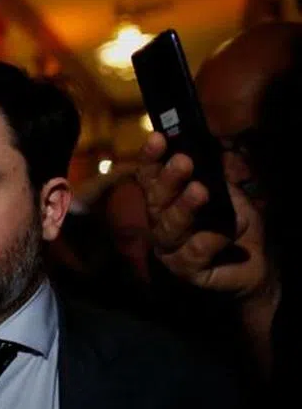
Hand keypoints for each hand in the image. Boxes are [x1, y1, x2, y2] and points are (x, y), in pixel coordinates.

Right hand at [136, 132, 273, 299]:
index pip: (150, 176)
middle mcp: (161, 222)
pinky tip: (233, 229)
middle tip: (184, 161)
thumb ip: (217, 172)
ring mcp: (171, 248)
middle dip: (168, 179)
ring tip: (201, 191)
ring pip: (168, 227)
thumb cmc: (237, 223)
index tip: (159, 138)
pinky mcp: (186, 270)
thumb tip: (211, 146)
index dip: (151, 157)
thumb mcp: (231, 191)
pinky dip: (214, 239)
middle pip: (155, 200)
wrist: (258, 264)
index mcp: (166, 199)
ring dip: (184, 207)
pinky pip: (195, 252)